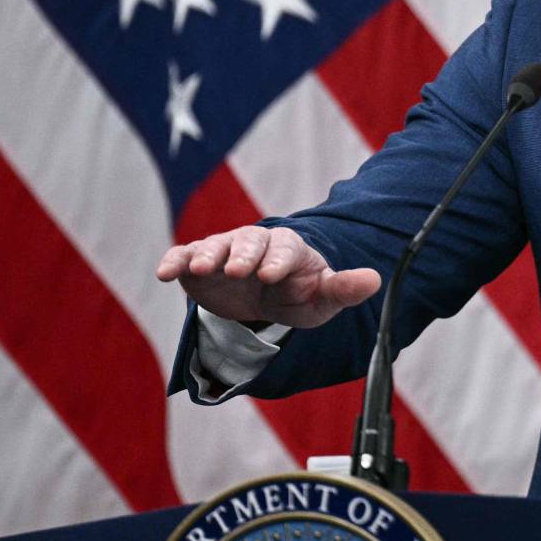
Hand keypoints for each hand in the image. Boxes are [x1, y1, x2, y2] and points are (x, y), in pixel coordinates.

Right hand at [155, 225, 379, 329]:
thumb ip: (344, 288)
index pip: (285, 250)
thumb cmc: (300, 294)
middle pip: (248, 242)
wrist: (269, 298)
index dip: (277, 261)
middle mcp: (255, 244)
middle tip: (237, 270)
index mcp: (289, 249)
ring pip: (215, 246)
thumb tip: (374, 280)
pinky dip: (175, 261)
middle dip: (242, 254)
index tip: (271, 275)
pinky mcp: (199, 264)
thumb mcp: (323, 297)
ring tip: (201, 269)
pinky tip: (165, 273)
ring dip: (207, 255)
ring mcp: (225, 251)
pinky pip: (185, 257)